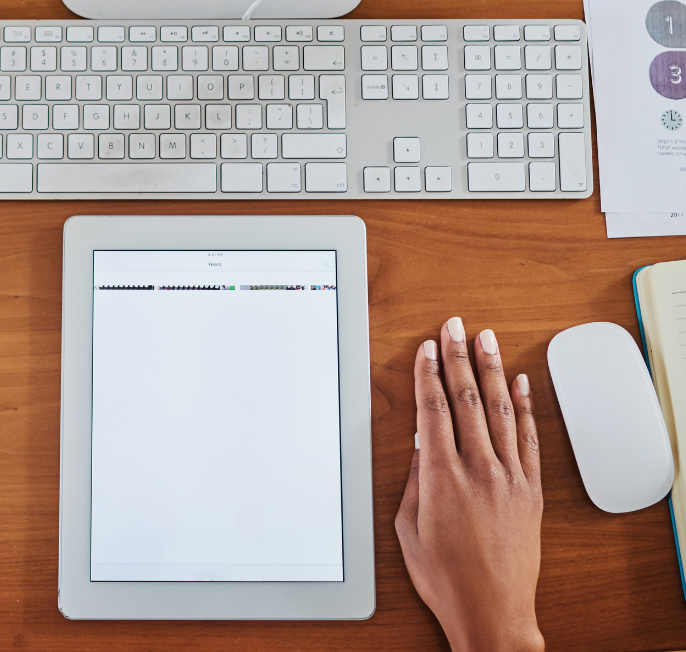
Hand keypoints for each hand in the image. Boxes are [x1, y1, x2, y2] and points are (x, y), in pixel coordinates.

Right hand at [394, 317, 543, 651]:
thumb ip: (413, 481)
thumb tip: (420, 446)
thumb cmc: (444, 576)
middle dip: (458, 357)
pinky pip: (530, 440)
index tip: (426, 348)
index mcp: (441, 476)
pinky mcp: (530, 491)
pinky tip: (521, 383)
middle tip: (453, 326)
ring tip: (486, 339)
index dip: (428, 373)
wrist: (492, 612)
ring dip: (491, 370)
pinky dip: (525, 408)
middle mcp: (478, 469)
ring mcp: (509, 478)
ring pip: (500, 410)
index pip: (433, 408)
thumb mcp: (408, 527)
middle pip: (466, 398)